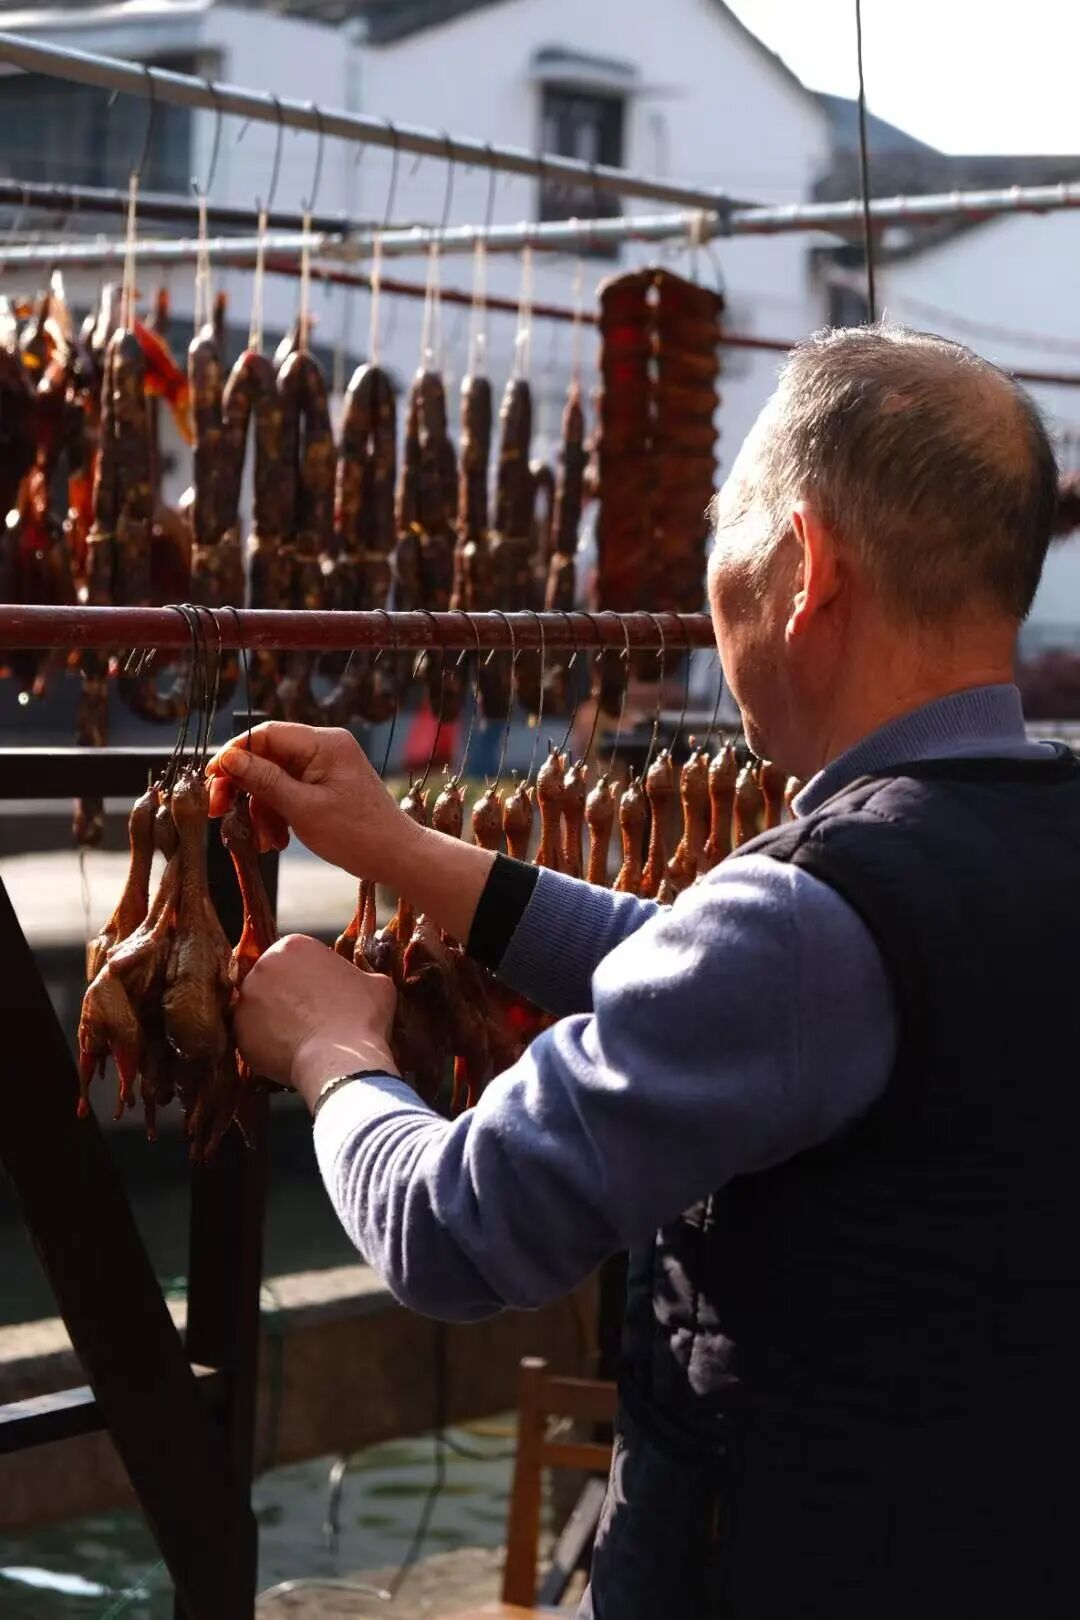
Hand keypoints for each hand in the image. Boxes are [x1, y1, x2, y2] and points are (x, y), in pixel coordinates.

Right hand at [206, 722, 420, 885]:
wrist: (396, 857)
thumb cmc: (356, 834)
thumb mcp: (302, 808)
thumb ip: (263, 780)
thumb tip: (228, 758)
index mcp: (323, 743)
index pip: (265, 735)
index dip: (233, 755)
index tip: (212, 780)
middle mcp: (325, 747)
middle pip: (267, 757)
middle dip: (244, 788)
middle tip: (220, 812)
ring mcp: (326, 766)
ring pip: (275, 779)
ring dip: (262, 810)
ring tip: (265, 841)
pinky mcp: (326, 785)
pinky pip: (290, 792)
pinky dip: (278, 814)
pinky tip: (277, 840)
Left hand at [234, 934, 398, 1105]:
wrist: (340, 1060)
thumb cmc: (361, 1017)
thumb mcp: (376, 983)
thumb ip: (358, 975)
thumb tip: (359, 982)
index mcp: (293, 946)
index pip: (298, 958)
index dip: (312, 978)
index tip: (324, 996)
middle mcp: (262, 966)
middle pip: (274, 980)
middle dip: (289, 997)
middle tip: (311, 1018)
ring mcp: (246, 1001)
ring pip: (261, 1009)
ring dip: (276, 1020)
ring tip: (302, 1039)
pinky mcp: (239, 1033)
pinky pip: (254, 1038)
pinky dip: (269, 1046)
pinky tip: (291, 1055)